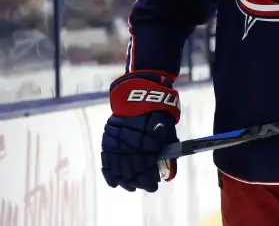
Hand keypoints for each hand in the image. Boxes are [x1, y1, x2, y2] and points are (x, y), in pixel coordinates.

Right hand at [101, 71, 180, 191]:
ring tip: (131, 187)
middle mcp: (131, 141)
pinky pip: (107, 159)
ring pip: (118, 166)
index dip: (150, 178)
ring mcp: (118, 140)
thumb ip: (168, 152)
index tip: (154, 185)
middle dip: (139, 181)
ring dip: (125, 180)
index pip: (146, 166)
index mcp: (147, 139)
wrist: (141, 93)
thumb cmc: (159, 113)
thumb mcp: (168, 130)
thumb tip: (169, 175)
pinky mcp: (109, 138)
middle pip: (132, 168)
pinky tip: (114, 183)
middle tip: (145, 187)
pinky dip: (110, 172)